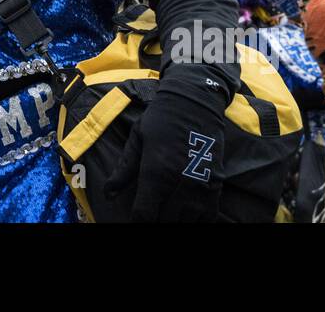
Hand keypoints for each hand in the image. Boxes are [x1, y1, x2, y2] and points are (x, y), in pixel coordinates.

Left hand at [105, 80, 226, 221]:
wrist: (196, 102)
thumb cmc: (162, 118)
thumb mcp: (137, 139)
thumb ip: (123, 170)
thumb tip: (108, 194)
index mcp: (157, 172)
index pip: (144, 215)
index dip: (138, 221)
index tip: (135, 219)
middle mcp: (180, 184)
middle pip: (164, 221)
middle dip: (154, 218)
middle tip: (150, 210)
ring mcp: (201, 187)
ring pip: (184, 221)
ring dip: (173, 219)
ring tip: (165, 210)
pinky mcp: (216, 186)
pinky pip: (206, 217)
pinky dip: (194, 219)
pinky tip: (184, 212)